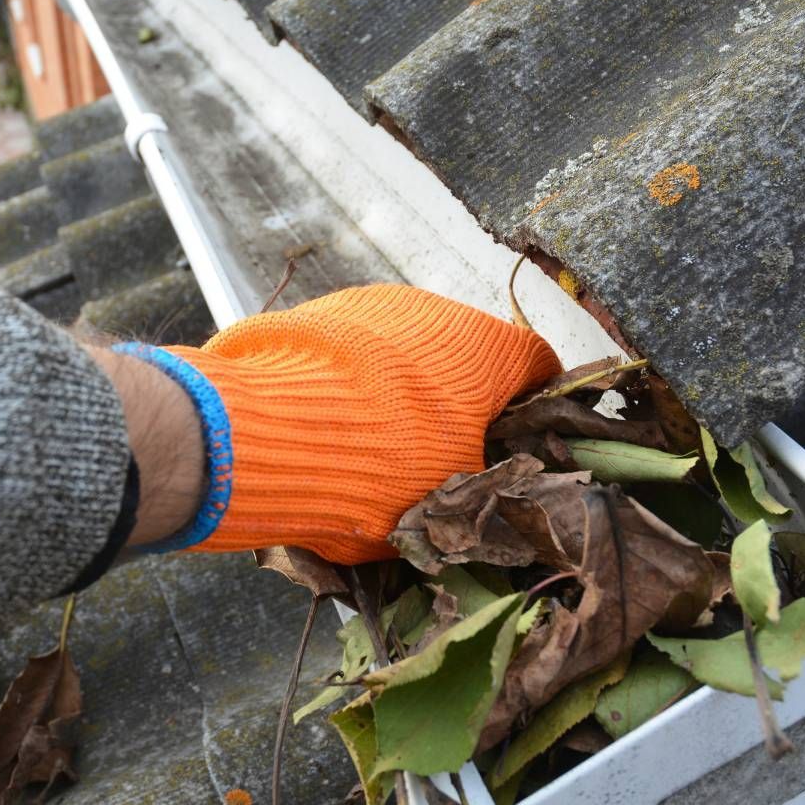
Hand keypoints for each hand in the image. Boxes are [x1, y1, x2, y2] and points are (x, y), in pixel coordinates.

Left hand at [112, 284, 559, 562]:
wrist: (265, 432)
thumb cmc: (381, 469)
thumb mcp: (449, 500)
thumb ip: (480, 485)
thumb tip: (486, 489)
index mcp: (488, 350)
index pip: (538, 364)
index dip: (535, 404)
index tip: (521, 437)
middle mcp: (436, 309)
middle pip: (467, 356)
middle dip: (461, 400)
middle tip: (441, 453)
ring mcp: (372, 303)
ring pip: (406, 348)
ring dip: (404, 388)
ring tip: (373, 441)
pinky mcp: (316, 311)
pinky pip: (353, 348)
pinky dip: (354, 378)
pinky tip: (328, 419)